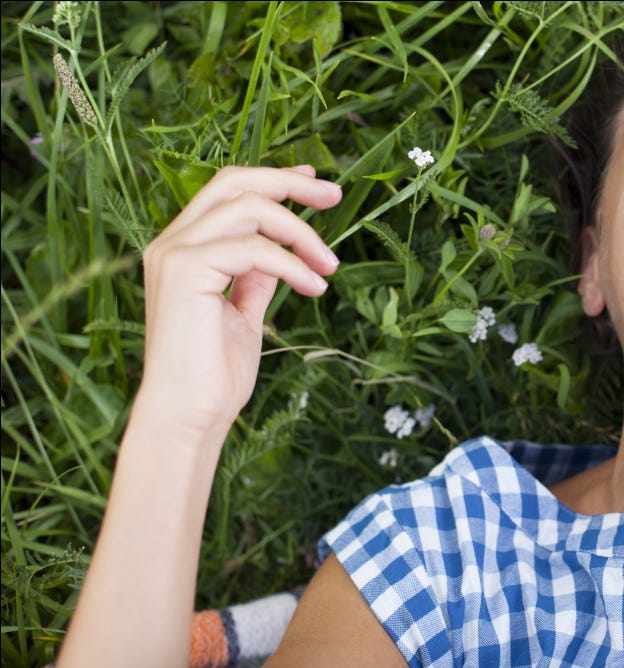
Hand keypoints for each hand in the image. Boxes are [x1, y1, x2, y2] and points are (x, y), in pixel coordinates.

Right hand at [136, 165, 341, 441]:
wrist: (190, 415)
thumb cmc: (214, 374)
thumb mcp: (243, 314)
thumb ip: (255, 278)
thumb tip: (281, 251)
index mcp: (182, 248)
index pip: (228, 191)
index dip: (274, 179)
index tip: (317, 183)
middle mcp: (171, 243)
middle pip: (235, 181)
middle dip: (290, 183)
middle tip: (334, 196)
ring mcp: (174, 254)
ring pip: (251, 208)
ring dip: (301, 233)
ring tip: (330, 266)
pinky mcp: (185, 270)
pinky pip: (254, 247)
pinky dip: (293, 264)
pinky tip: (316, 288)